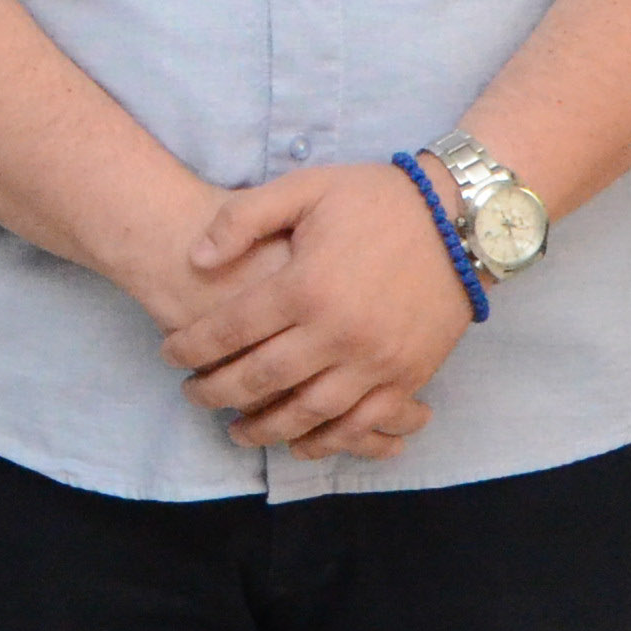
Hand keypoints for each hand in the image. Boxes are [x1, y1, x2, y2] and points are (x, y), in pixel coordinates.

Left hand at [162, 163, 472, 454]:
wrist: (461, 219)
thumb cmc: (376, 200)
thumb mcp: (304, 188)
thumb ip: (242, 219)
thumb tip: (195, 259)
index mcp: (304, 286)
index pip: (230, 330)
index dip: (191, 347)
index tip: (169, 353)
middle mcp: (337, 332)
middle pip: (260, 379)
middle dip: (216, 392)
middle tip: (192, 394)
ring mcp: (375, 360)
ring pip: (306, 412)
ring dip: (264, 428)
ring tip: (235, 429)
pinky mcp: (408, 376)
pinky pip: (361, 424)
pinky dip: (326, 440)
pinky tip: (299, 441)